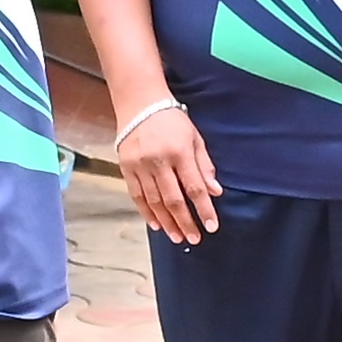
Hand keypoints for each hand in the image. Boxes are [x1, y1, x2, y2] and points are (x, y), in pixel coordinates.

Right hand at [113, 100, 220, 246]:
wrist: (139, 103)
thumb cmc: (172, 121)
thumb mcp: (195, 138)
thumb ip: (204, 166)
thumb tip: (215, 192)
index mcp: (179, 152)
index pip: (195, 187)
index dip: (204, 209)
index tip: (211, 226)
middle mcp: (158, 161)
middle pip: (174, 199)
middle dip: (185, 222)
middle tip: (194, 238)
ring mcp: (140, 165)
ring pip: (154, 201)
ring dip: (167, 222)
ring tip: (177, 237)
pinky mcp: (126, 167)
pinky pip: (137, 196)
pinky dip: (147, 212)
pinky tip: (156, 225)